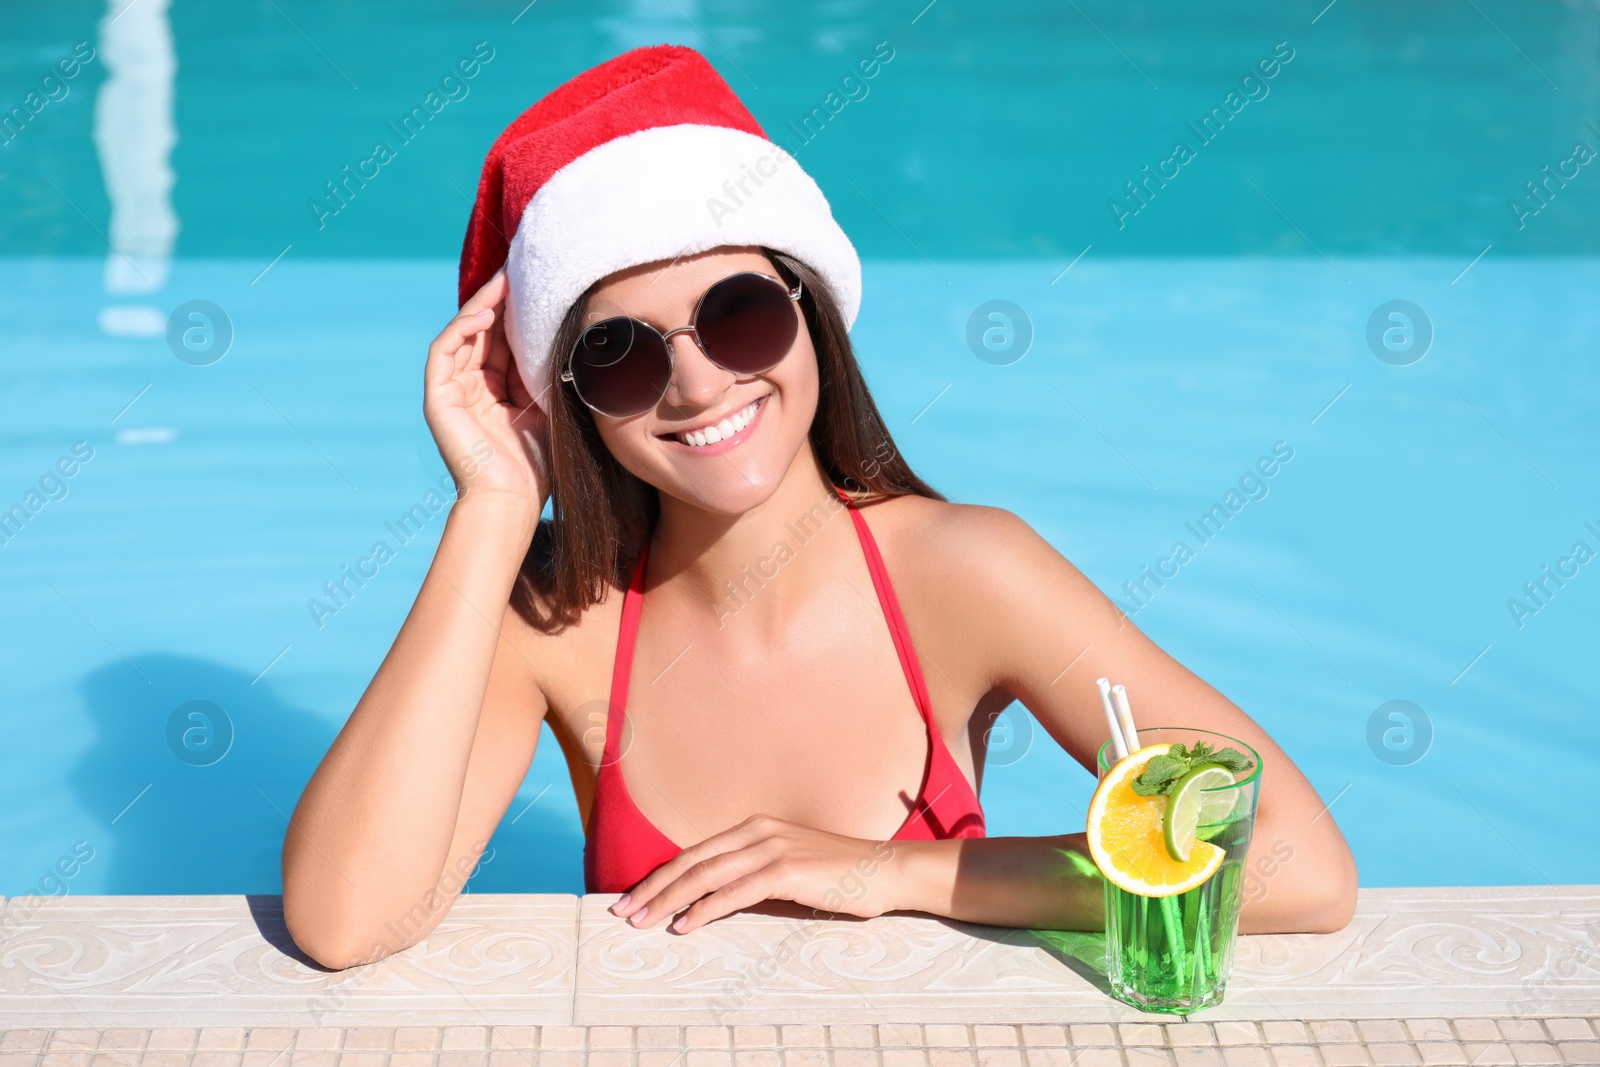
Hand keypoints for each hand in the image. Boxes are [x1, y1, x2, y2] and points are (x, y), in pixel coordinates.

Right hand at [422, 269, 548, 526]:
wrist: (513, 500)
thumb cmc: (538, 464)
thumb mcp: (548, 407)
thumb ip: (546, 374)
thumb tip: (569, 336)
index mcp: (498, 391)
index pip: (504, 340)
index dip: (518, 313)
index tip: (538, 286)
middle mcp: (472, 387)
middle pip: (483, 331)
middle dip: (500, 300)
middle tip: (520, 271)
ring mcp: (452, 391)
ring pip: (463, 334)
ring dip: (482, 305)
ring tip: (505, 283)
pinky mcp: (437, 397)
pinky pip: (444, 351)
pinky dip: (461, 328)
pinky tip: (485, 313)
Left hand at [607, 815, 903, 932]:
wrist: (886, 871)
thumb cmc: (840, 876)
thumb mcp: (791, 866)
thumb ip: (756, 872)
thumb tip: (717, 898)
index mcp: (755, 828)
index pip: (696, 852)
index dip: (661, 875)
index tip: (634, 897)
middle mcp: (758, 831)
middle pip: (691, 860)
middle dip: (652, 887)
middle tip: (623, 912)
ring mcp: (771, 848)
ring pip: (705, 875)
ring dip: (669, 900)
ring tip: (643, 921)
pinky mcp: (786, 870)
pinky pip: (734, 892)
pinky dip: (704, 909)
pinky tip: (684, 926)